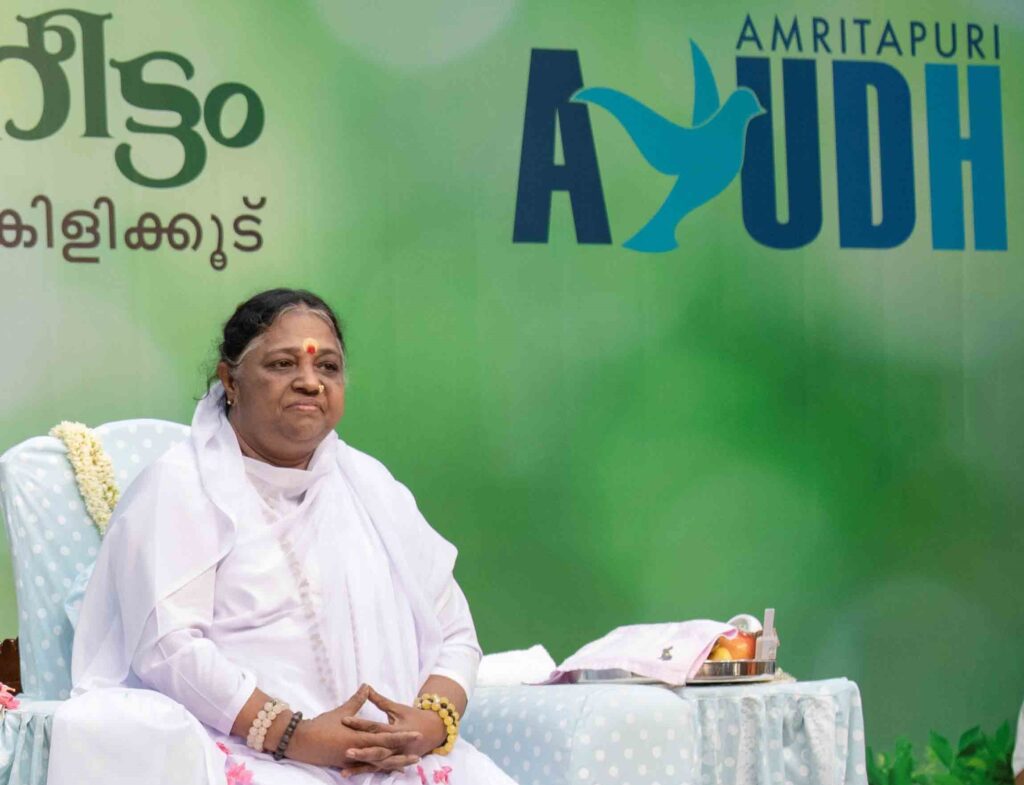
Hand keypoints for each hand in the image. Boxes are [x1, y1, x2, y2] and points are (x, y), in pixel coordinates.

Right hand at [286, 685, 422, 769]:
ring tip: (406, 765)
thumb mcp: (342, 712)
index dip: (402, 736)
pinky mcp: (346, 765)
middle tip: (418, 755)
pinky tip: (384, 771)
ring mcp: (352, 760)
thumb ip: (357, 700)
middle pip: (385, 754)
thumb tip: (366, 686)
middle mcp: (358, 751)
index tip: (416, 734)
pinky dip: (376, 769)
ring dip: (392, 765)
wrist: (302, 741)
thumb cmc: (321, 725)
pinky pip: (365, 769)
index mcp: (359, 737)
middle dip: (402, 754)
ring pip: (377, 764)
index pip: (386, 737)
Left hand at [340, 687, 447, 776]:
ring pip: (377, 763)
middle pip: (378, 750)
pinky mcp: (393, 763)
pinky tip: (348, 773)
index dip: (361, 724)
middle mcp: (398, 746)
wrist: (433, 731)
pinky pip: (377, 769)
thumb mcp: (397, 708)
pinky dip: (364, 771)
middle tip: (346, 750)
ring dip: (361, 766)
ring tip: (344, 771)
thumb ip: (380, 700)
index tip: (344, 720)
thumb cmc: (413, 717)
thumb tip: (366, 687)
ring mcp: (396, 757)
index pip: (376, 727)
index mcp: (398, 730)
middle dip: (362, 752)